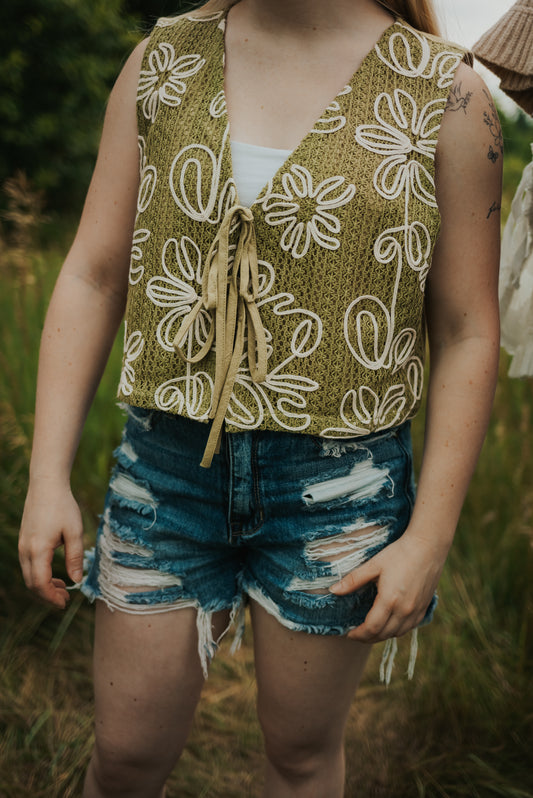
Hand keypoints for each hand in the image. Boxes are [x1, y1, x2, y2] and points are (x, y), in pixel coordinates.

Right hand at [18, 479, 83, 607]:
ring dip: (43, 586)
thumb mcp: (75, 532)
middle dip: (47, 595)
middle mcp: (25, 550)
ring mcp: (22, 546)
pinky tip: (54, 574)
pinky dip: (39, 575)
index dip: (52, 597)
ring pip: (28, 576)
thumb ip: (75, 558)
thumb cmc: (63, 506)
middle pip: (31, 584)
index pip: (41, 584)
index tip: (65, 602)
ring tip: (63, 587)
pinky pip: (28, 566)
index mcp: (38, 550)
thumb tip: (76, 580)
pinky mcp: (24, 541)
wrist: (46, 485)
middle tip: (66, 598)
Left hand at [329, 532, 449, 642]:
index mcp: (390, 600)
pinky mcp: (425, 608)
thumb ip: (353, 580)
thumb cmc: (399, 553)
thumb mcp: (374, 565)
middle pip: (384, 634)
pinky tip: (389, 624)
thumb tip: (333, 590)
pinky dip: (396, 630)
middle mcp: (405, 610)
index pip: (372, 627)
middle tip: (356, 634)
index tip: (348, 634)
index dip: (358, 634)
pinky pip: (409, 627)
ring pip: (397, 633)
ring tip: (370, 631)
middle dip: (367, 638)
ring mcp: (417, 611)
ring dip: (382, 635)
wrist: (428, 547)